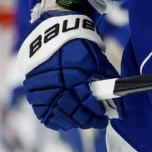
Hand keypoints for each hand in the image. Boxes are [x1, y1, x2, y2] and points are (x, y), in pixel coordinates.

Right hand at [18, 12, 118, 130]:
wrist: (55, 29)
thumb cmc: (81, 44)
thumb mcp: (97, 59)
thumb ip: (106, 80)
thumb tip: (118, 101)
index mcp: (75, 73)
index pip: (85, 101)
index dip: (95, 113)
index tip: (103, 118)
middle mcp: (57, 81)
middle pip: (70, 110)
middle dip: (85, 119)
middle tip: (95, 122)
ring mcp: (42, 84)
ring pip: (55, 112)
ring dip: (69, 121)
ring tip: (80, 123)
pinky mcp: (32, 86)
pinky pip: (40, 109)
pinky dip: (52, 118)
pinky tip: (63, 122)